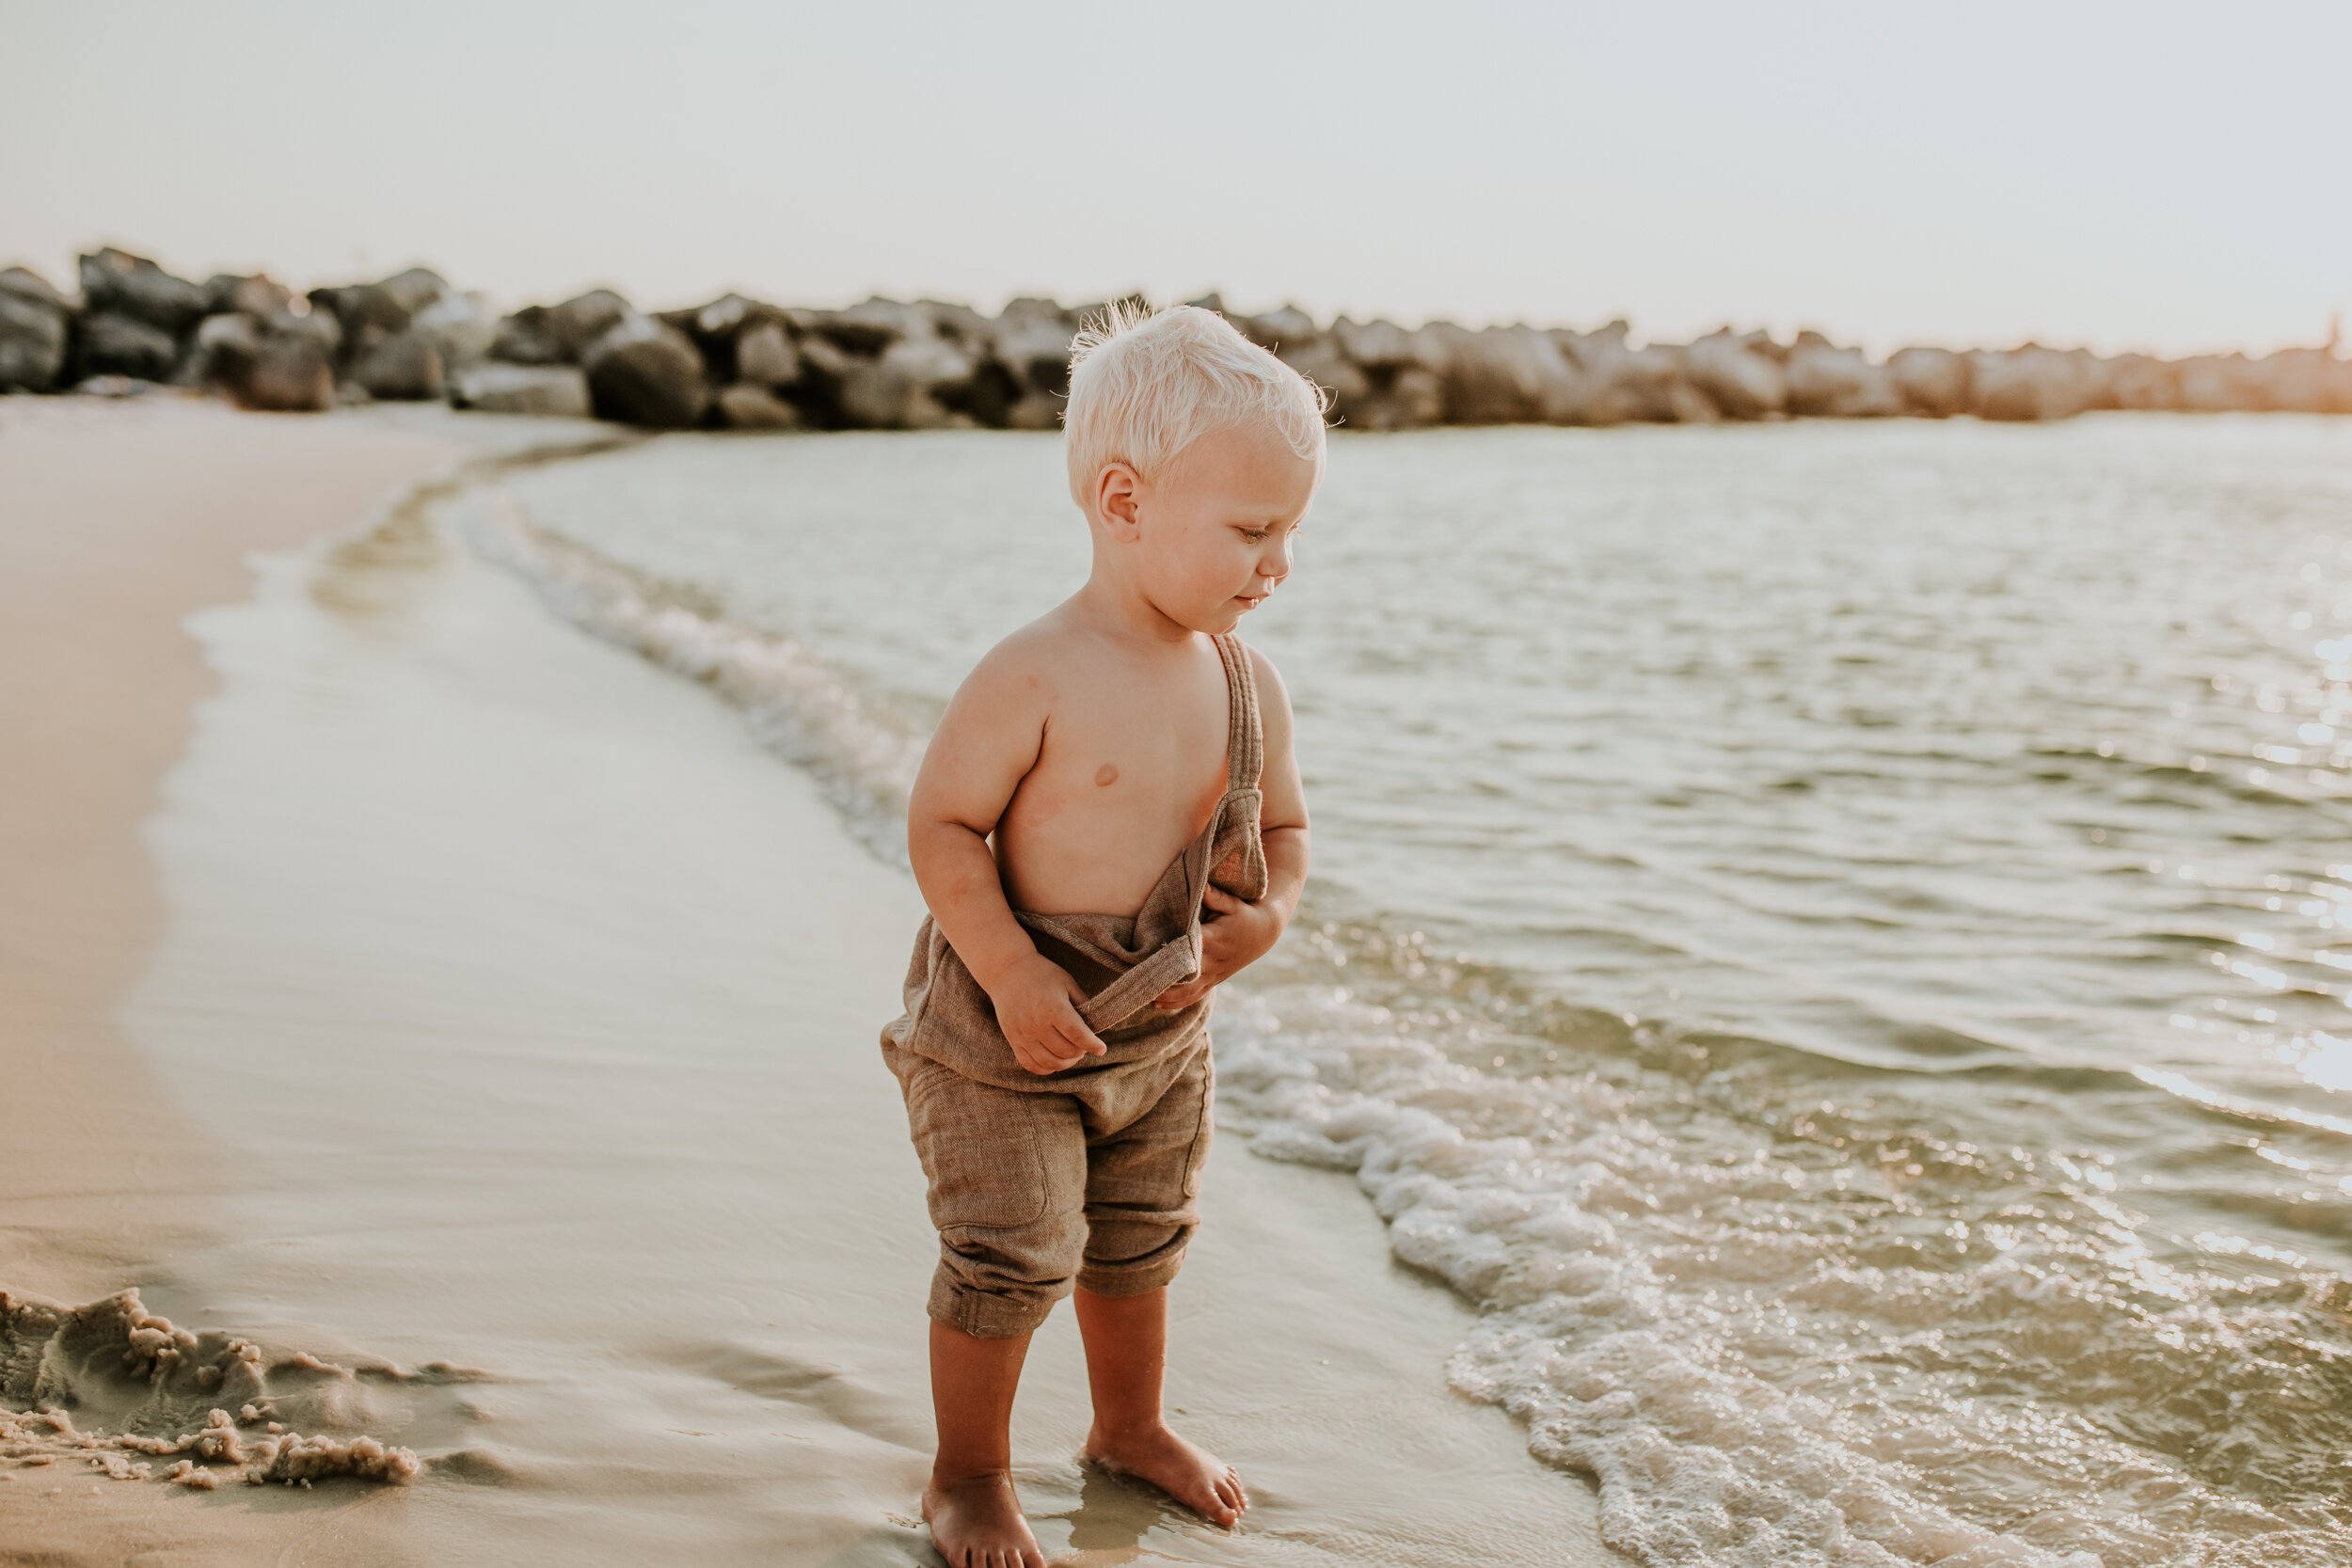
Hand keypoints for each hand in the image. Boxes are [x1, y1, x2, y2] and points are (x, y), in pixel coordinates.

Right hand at [984, 950, 1108, 1073]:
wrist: (1006, 971)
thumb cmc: (1041, 974)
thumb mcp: (1066, 982)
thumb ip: (1082, 1002)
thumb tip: (1095, 1026)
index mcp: (1053, 1008)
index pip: (1077, 1035)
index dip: (1092, 1045)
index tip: (1101, 1049)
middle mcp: (1036, 1024)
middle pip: (1066, 1051)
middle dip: (1081, 1051)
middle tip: (1084, 1045)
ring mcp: (1023, 1035)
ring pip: (1050, 1062)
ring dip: (1066, 1063)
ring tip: (1072, 1054)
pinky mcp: (1013, 1040)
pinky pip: (1030, 1065)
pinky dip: (1046, 1068)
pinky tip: (1054, 1060)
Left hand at [1150, 882, 1284, 1010]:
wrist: (1263, 934)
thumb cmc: (1244, 915)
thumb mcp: (1233, 903)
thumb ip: (1215, 896)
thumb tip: (1201, 885)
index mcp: (1216, 939)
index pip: (1191, 948)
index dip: (1174, 952)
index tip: (1154, 953)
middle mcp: (1214, 960)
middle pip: (1187, 976)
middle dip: (1166, 980)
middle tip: (1141, 981)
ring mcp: (1214, 974)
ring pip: (1190, 991)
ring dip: (1168, 996)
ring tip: (1146, 997)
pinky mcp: (1214, 980)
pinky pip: (1195, 995)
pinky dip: (1177, 1002)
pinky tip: (1159, 1004)